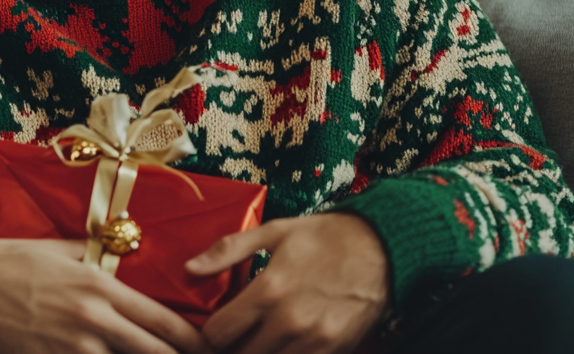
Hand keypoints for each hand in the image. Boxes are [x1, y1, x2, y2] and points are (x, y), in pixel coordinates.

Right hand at [0, 238, 213, 353]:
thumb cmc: (12, 262)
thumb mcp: (62, 250)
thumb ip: (99, 256)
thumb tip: (127, 253)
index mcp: (101, 286)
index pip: (161, 320)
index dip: (191, 340)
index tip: (207, 346)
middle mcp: (93, 320)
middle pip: (154, 353)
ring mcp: (72, 349)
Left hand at [185, 213, 389, 353]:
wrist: (383, 249)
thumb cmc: (325, 237)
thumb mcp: (273, 232)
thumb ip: (228, 250)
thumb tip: (190, 268)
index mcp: (269, 289)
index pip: (219, 333)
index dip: (211, 332)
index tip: (216, 325)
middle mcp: (290, 321)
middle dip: (233, 348)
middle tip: (236, 335)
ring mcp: (314, 340)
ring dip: (259, 353)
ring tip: (259, 338)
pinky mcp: (334, 351)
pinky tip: (284, 343)